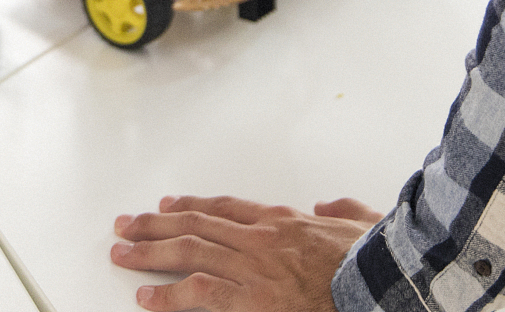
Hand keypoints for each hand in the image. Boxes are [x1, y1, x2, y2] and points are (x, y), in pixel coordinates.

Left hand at [110, 194, 384, 310]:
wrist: (382, 282)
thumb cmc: (376, 260)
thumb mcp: (365, 223)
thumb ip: (343, 210)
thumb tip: (329, 205)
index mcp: (284, 221)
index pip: (225, 208)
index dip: (193, 206)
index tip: (169, 206)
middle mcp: (261, 239)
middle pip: (196, 224)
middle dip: (155, 225)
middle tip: (126, 224)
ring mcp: (253, 268)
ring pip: (188, 252)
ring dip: (150, 252)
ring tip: (121, 253)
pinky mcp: (252, 299)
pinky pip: (199, 293)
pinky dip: (168, 295)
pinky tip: (145, 296)